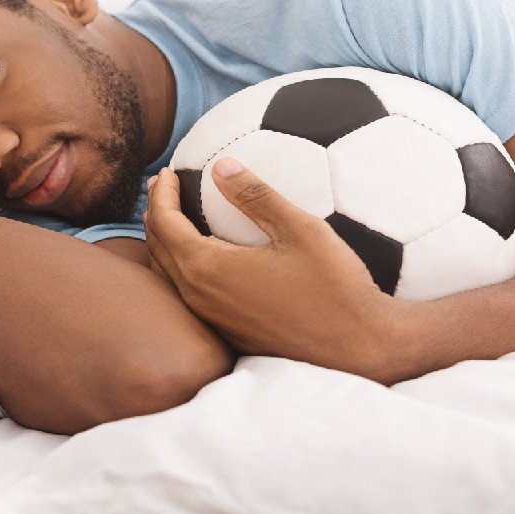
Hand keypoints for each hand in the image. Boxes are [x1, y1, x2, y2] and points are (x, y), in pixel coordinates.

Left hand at [145, 159, 411, 380]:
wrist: (358, 347)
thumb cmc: (334, 286)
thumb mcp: (300, 229)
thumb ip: (257, 196)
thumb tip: (221, 166)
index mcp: (208, 268)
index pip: (164, 222)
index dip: (162, 193)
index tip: (169, 172)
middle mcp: (199, 298)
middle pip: (158, 249)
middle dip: (156, 214)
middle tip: (163, 188)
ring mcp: (211, 320)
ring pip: (168, 276)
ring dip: (165, 242)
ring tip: (173, 218)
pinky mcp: (227, 334)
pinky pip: (188, 296)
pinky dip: (181, 268)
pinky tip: (202, 258)